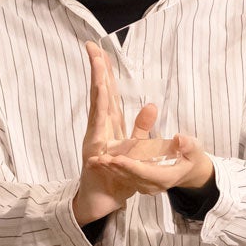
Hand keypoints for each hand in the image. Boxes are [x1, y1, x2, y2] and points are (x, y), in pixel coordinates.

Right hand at [73, 42, 158, 223]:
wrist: (104, 199)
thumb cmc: (118, 175)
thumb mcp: (137, 148)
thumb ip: (142, 127)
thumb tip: (152, 104)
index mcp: (110, 124)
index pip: (109, 93)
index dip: (106, 72)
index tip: (102, 51)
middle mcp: (100, 126)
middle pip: (101, 92)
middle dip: (98, 68)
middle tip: (93, 46)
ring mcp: (95, 134)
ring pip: (98, 102)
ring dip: (98, 80)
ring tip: (98, 61)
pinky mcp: (95, 145)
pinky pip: (99, 120)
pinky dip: (100, 102)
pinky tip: (101, 87)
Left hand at [94, 132, 215, 194]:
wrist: (189, 171)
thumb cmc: (192, 157)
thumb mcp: (194, 150)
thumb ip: (188, 145)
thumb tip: (180, 138)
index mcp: (166, 178)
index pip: (145, 173)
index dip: (131, 166)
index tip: (117, 159)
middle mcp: (153, 185)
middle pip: (130, 177)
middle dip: (114, 168)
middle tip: (98, 159)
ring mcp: (145, 186)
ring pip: (124, 178)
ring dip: (108, 170)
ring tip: (93, 161)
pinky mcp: (139, 183)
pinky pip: (122, 177)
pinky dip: (110, 170)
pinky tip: (97, 162)